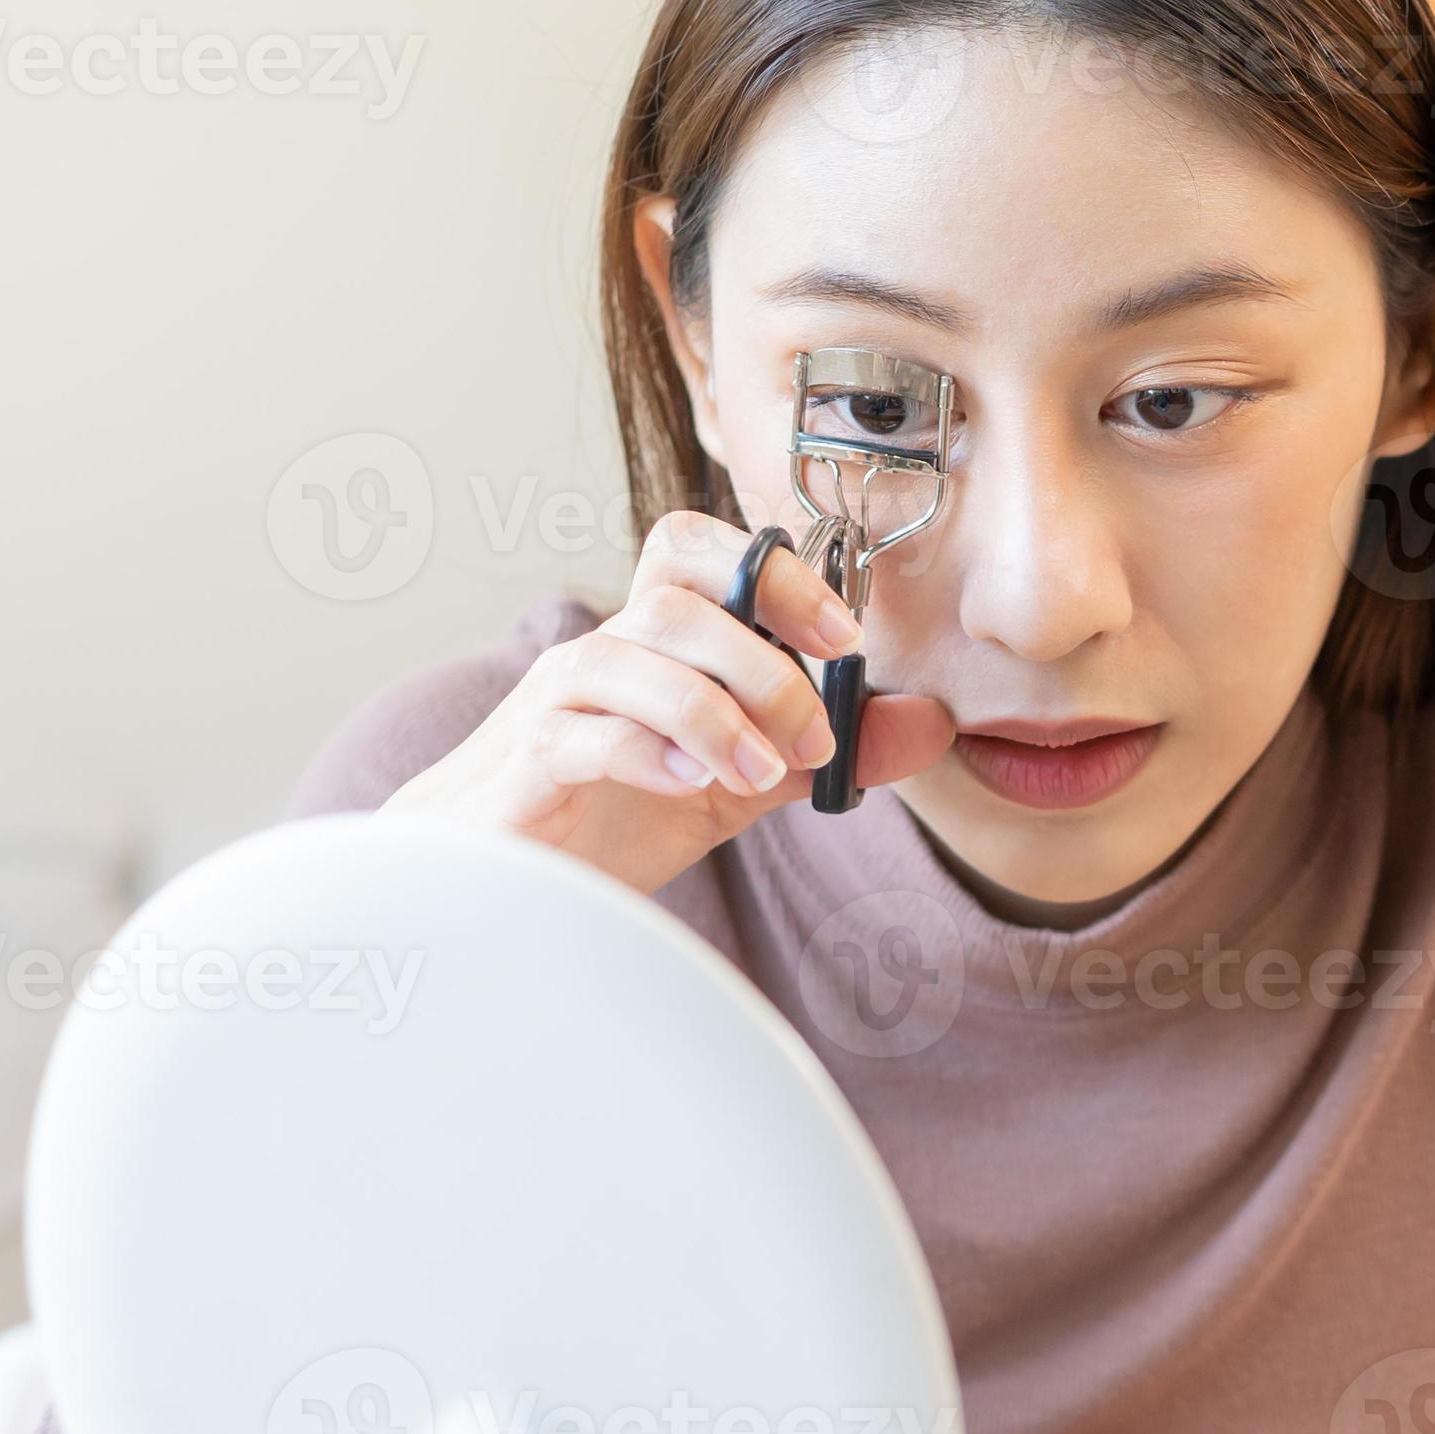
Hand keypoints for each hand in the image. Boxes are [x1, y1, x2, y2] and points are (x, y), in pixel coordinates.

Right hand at [380, 510, 957, 896]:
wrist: (503, 885)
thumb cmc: (613, 813)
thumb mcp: (741, 781)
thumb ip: (827, 748)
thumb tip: (931, 722)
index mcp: (653, 641)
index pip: (694, 548)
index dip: (773, 570)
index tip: (843, 638)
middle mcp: (601, 653)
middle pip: (676, 600)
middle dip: (762, 661)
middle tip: (813, 737)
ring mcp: (554, 704)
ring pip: (627, 656)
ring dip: (715, 711)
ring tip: (765, 772)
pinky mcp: (523, 767)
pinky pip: (579, 732)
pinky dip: (647, 752)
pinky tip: (691, 788)